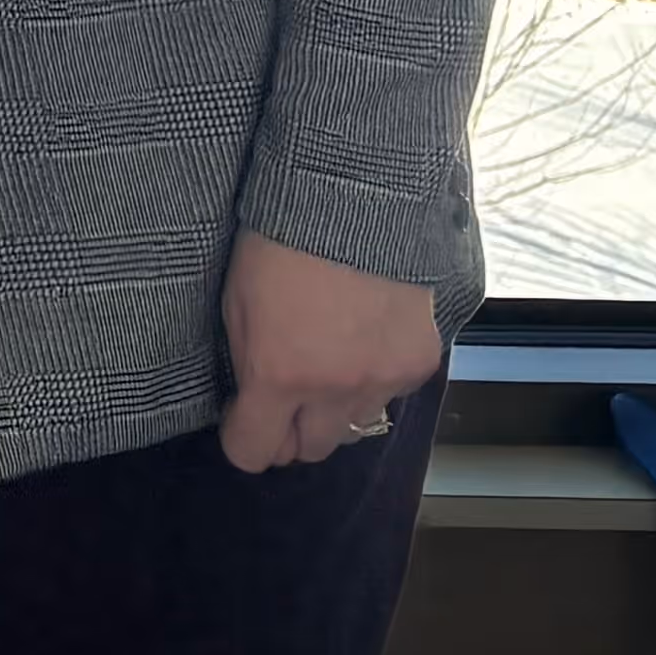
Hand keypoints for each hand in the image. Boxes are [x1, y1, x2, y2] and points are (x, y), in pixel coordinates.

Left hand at [217, 228, 441, 471]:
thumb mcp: (236, 305)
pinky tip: (363, 339)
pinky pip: (390, 395)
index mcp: (278, 375)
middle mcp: (334, 390)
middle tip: (283, 398)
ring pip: (354, 426)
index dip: (243, 442)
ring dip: (335, 409)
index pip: (254, 451)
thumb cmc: (279, 245)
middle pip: (309, 450)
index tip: (242, 423)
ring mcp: (382, 380)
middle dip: (291, 431)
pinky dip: (375, 379)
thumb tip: (252, 403)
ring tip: (327, 361)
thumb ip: (247, 364)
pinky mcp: (418, 364)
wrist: (354, 203)